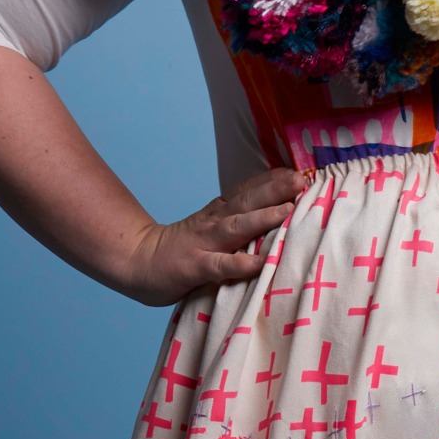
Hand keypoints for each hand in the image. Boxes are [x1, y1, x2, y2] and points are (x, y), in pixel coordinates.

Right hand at [119, 167, 309, 304]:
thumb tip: (276, 213)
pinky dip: (239, 263)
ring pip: (236, 227)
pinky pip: (219, 265)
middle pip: (247, 202)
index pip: (247, 190)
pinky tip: (258, 262)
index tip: (299, 171)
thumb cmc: (183, 249)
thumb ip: (238, 220)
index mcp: (219, 212)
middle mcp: (214, 222)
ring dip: (262, 217)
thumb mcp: (211, 227)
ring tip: (287, 211)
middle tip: (301, 181)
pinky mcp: (194, 267)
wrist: (137, 261)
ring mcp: (203, 243)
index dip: (272, 180)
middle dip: (275, 190)